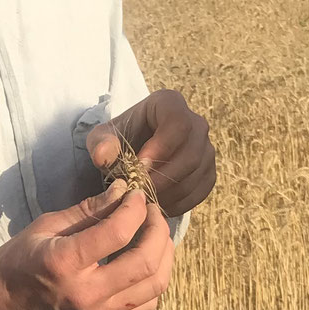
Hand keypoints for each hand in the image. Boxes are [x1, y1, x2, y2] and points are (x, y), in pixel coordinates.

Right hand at [0, 182, 172, 309]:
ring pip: (155, 286)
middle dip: (158, 229)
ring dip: (164, 254)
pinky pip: (146, 305)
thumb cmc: (16, 262)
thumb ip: (88, 210)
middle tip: (151, 211)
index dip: (135, 208)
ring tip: (156, 234)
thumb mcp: (45, 227)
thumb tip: (123, 191)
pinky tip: (148, 262)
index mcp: (66, 264)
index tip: (136, 194)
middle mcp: (86, 295)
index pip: (118, 232)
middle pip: (146, 261)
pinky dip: (155, 280)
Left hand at [86, 88, 216, 215]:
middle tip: (140, 191)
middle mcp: (195, 123)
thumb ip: (100, 143)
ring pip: (197, 174)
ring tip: (146, 200)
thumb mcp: (102, 138)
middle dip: (164, 177)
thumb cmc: (118, 140)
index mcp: (169, 104)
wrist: (133, 153)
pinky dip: (180, 203)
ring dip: (170, 193)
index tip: (140, 167)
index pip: (177, 123)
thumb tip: (103, 155)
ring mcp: (206, 148)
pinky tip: (158, 205)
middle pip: (191, 153)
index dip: (162, 147)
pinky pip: (200, 191)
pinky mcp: (208, 171)